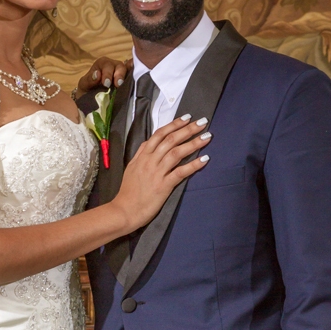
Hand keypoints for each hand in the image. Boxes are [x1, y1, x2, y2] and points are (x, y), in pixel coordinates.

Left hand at [75, 56, 131, 97]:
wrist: (89, 100)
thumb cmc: (86, 90)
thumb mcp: (83, 84)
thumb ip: (89, 79)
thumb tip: (97, 74)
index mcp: (102, 64)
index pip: (107, 65)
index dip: (107, 73)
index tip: (106, 84)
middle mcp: (113, 66)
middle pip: (119, 66)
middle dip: (118, 75)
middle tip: (117, 85)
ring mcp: (121, 73)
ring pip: (127, 70)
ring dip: (126, 78)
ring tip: (123, 86)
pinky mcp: (127, 80)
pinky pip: (133, 74)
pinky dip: (135, 74)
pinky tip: (138, 78)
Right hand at [110, 116, 210, 231]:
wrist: (124, 211)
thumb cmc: (128, 192)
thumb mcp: (131, 168)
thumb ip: (141, 155)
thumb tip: (150, 144)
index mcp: (142, 156)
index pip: (159, 135)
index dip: (174, 125)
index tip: (186, 118)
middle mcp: (150, 161)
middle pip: (171, 140)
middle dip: (188, 130)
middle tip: (202, 122)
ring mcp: (157, 173)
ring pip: (176, 153)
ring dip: (193, 143)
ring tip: (207, 136)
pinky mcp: (163, 186)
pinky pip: (180, 172)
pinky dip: (193, 165)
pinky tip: (204, 159)